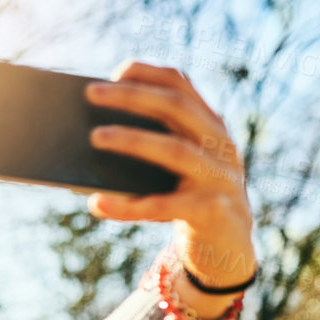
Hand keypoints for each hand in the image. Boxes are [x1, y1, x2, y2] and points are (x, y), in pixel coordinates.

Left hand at [84, 62, 257, 317]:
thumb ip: (152, 147)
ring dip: (133, 140)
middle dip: (133, 97)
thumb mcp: (176, 169)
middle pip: (177, 108)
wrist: (228, 248)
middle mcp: (220, 145)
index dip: (149, 74)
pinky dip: (128, 205)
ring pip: (176, 151)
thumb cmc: (188, 200)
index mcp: (210, 126)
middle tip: (92, 93)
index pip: (182, 86)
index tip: (115, 71)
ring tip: (95, 137)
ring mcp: (220, 177)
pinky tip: (96, 204)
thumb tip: (92, 136)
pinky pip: (165, 206)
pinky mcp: (212, 212)